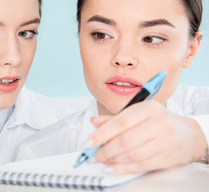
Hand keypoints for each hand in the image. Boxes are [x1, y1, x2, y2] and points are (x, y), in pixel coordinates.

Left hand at [87, 100, 206, 173]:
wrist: (188, 134)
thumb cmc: (158, 122)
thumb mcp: (138, 114)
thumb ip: (115, 119)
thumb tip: (94, 122)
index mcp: (148, 108)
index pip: (120, 122)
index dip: (101, 134)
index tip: (88, 142)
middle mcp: (158, 123)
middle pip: (125, 140)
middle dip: (105, 150)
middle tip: (93, 155)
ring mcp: (165, 141)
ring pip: (132, 154)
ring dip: (113, 160)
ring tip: (102, 160)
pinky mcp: (167, 157)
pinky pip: (141, 165)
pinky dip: (124, 168)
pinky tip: (113, 167)